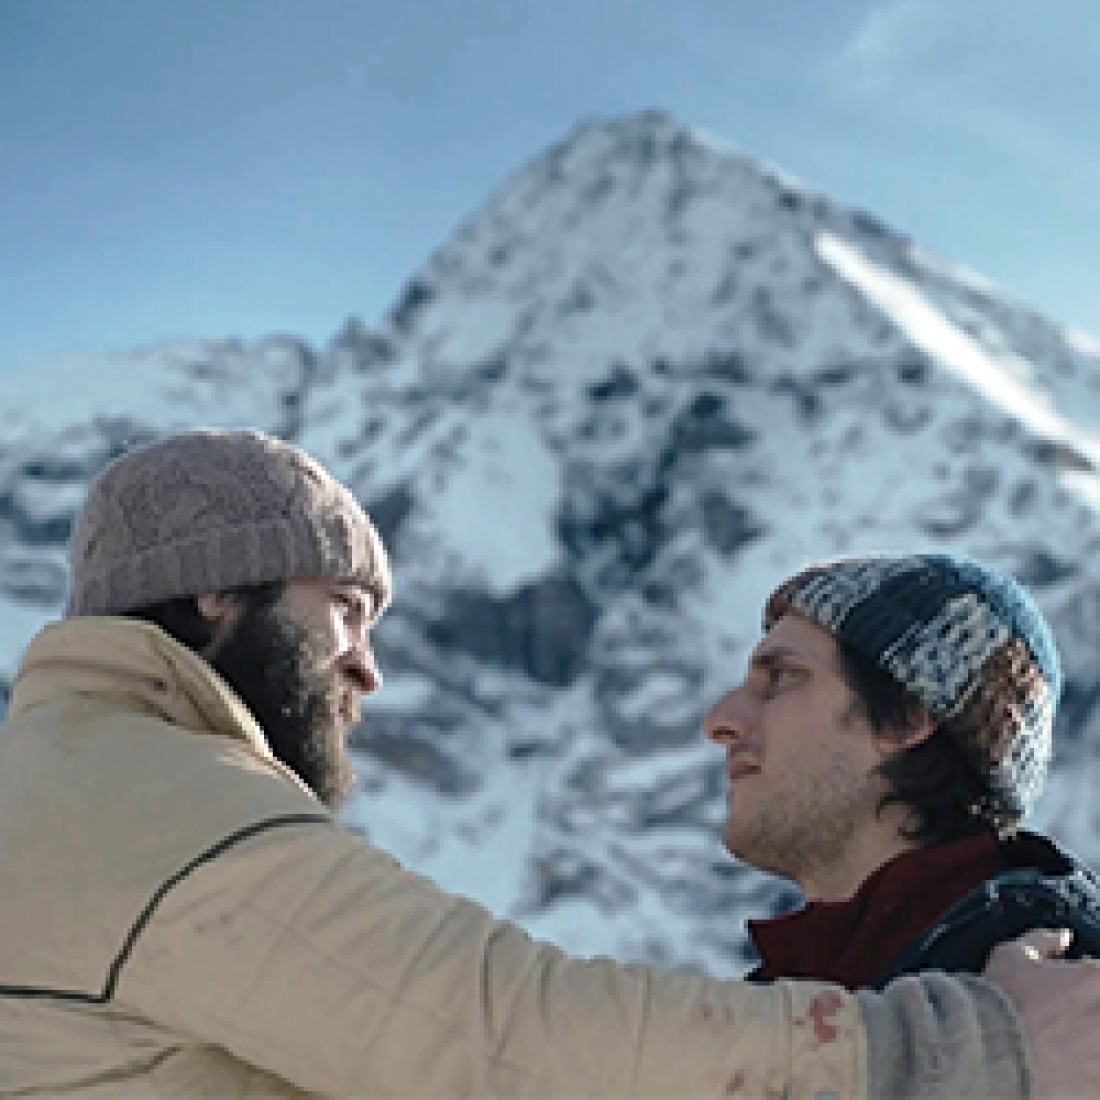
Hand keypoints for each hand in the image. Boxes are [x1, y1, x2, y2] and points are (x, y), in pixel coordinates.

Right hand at [984, 928, 1099, 1098]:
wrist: (987, 1047)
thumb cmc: (1000, 999)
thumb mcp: (1012, 955)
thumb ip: (1043, 941)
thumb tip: (1061, 936)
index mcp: (1094, 978)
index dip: (1089, 981)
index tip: (1078, 987)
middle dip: (1091, 1010)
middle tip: (1072, 1016)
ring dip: (1090, 1040)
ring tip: (1069, 1042)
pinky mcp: (1097, 1086)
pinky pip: (1096, 1079)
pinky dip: (1086, 1071)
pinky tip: (1066, 1064)